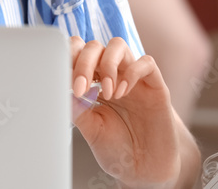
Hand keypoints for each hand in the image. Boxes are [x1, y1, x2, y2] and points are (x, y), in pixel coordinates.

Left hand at [70, 37, 185, 187]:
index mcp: (93, 81)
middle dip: (84, 62)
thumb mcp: (91, 130)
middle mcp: (112, 75)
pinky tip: (122, 92)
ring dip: (107, 64)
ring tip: (106, 92)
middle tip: (80, 88)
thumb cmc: (117, 148)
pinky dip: (132, 72)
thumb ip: (78, 109)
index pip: (78, 52)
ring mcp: (133, 78)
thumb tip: (61, 90)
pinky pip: (146, 63)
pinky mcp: (155, 86)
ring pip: (118, 45)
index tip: (62, 78)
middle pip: (95, 46)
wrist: (144, 171)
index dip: (68, 57)